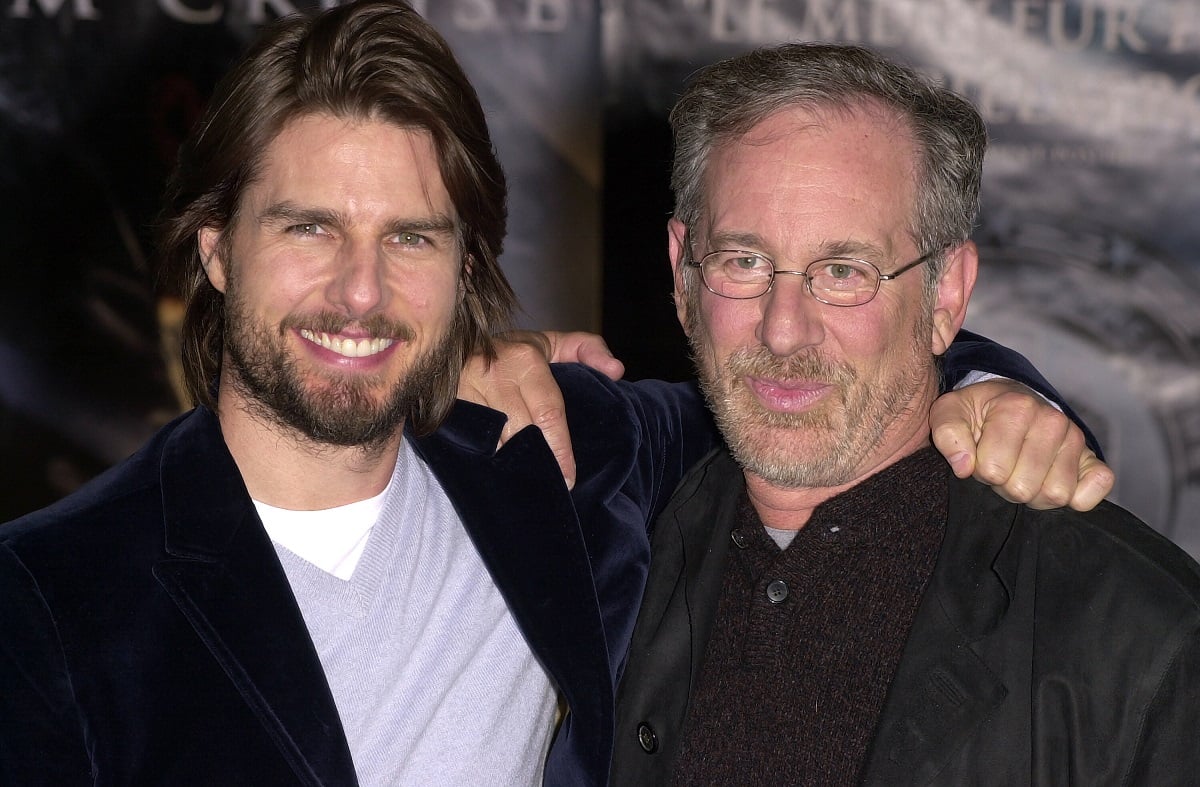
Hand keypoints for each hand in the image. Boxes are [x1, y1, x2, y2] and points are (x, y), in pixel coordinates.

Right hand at [456, 331, 622, 488]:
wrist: (452, 340)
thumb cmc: (512, 353)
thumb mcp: (550, 344)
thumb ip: (586, 350)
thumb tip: (617, 370)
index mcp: (525, 359)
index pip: (548, 414)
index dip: (560, 450)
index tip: (569, 477)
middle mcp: (492, 373)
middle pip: (520, 433)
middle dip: (537, 463)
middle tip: (551, 486)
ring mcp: (462, 391)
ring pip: (491, 442)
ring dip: (508, 465)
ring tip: (525, 484)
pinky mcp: (442, 409)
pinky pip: (465, 443)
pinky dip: (482, 460)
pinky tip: (494, 474)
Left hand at [930, 379, 1114, 510]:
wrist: (1010, 399)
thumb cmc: (977, 412)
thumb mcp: (949, 413)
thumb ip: (947, 435)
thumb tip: (964, 467)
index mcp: (1016, 408)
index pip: (993, 470)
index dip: (980, 472)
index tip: (981, 457)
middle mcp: (1052, 421)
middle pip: (1024, 488)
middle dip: (1005, 486)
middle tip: (1002, 469)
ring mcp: (1075, 439)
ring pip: (1056, 494)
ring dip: (1034, 495)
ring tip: (1022, 475)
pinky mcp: (1093, 457)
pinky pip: (1099, 485)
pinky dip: (1078, 497)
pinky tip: (1052, 483)